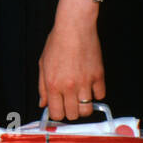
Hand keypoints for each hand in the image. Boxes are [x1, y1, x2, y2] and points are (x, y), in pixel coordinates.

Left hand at [38, 0, 104, 122]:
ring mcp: (85, 82)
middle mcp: (69, 86)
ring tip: (80, 97)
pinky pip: (100, 96)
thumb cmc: (57, 43)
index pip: (56, 113)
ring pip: (88, 110)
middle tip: (70, 103)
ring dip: (84, 107)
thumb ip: (42, 87)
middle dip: (71, 112)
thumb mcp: (43, 64)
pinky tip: (90, 86)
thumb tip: (43, 104)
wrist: (74, 28)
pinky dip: (96, 94)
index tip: (59, 109)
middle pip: (73, 115)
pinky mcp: (98, 77)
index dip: (57, 114)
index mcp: (53, 84)